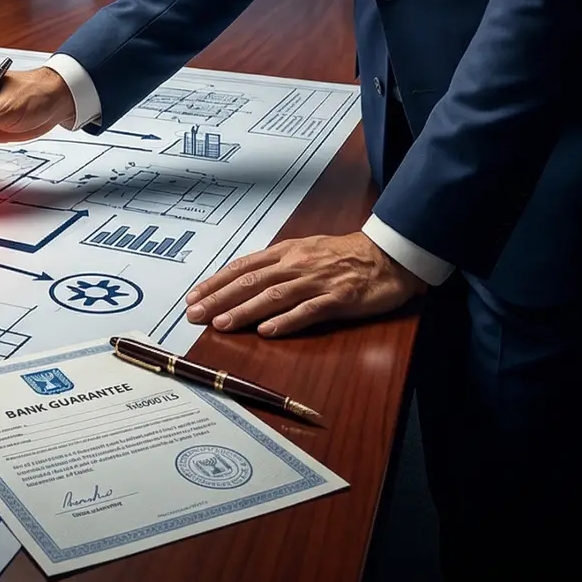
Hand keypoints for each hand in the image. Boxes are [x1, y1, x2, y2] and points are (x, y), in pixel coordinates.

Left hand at [184, 232, 426, 337]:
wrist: (388, 256)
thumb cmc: (344, 254)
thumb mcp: (305, 251)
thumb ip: (276, 265)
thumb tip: (244, 280)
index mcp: (286, 253)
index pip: (242, 268)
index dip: (216, 282)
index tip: (193, 297)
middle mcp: (296, 265)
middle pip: (250, 282)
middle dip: (219, 299)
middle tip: (195, 314)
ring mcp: (317, 281)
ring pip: (274, 296)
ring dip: (245, 311)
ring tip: (222, 324)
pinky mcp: (339, 299)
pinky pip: (309, 311)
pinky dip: (287, 321)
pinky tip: (268, 331)